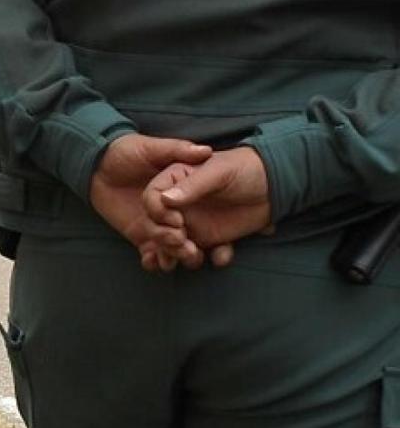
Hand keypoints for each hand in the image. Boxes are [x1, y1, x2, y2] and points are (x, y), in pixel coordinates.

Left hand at [89, 134, 211, 269]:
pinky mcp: (142, 235)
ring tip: (170, 261)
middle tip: (188, 252)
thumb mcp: (152, 148)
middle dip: (187, 245)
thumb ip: (177, 149)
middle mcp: (176, 210)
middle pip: (187, 232)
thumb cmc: (127, 151)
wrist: (98, 164)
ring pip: (171, 246)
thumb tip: (205, 151)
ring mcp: (158, 224)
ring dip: (172, 255)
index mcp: (183, 190)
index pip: (198, 208)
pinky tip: (151, 262)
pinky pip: (151, 253)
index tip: (180, 224)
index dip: (195, 219)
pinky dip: (152, 261)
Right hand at [142, 147, 271, 266]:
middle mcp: (178, 204)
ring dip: (180, 254)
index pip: (152, 198)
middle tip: (184, 244)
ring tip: (196, 255)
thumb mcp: (218, 172)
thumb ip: (192, 185)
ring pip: (173, 243)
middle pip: (158, 225)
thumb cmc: (245, 168)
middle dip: (166, 239)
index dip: (157, 213)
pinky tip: (222, 256)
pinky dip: (208, 258)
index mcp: (175, 180)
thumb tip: (165, 200)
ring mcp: (191, 222)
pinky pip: (200, 253)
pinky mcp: (208, 238)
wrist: (276, 185)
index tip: (176, 222)